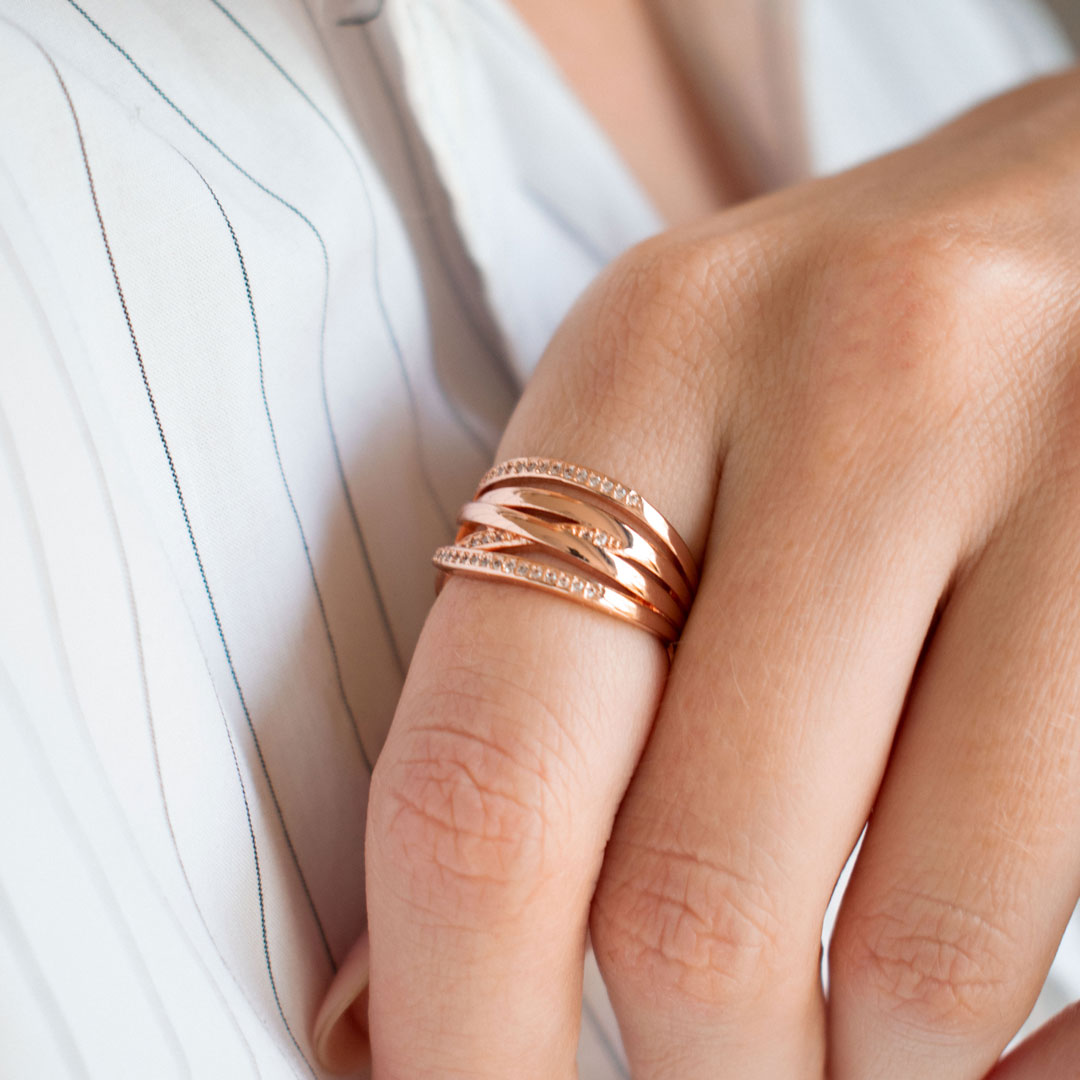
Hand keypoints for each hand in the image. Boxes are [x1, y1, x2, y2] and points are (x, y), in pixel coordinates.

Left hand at [316, 68, 1079, 1078]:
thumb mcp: (656, 444)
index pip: (482, 778)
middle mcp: (846, 386)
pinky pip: (1065, 906)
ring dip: (849, 1072)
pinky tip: (972, 1027)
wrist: (1066, 204)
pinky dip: (1000, 1037)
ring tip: (832, 1047)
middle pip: (683, 902)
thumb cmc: (832, 352)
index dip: (450, 1026)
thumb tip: (397, 996)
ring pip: (904, 946)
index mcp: (643, 364)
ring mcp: (1044, 448)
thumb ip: (540, 687)